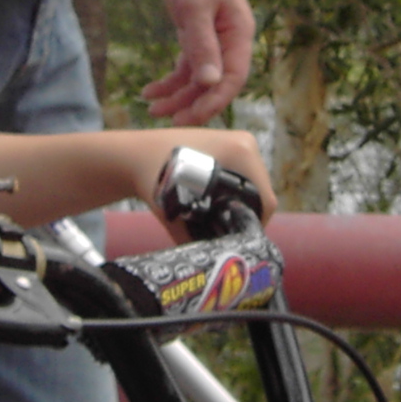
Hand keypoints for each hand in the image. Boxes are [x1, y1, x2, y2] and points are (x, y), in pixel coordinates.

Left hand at [126, 129, 276, 241]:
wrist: (134, 154)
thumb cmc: (153, 178)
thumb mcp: (177, 210)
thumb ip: (196, 237)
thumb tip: (216, 261)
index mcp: (241, 153)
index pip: (266, 200)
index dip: (254, 225)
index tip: (235, 239)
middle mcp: (245, 143)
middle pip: (261, 191)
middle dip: (246, 214)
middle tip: (225, 232)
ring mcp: (238, 140)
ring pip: (252, 184)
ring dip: (240, 202)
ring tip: (219, 218)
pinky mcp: (228, 144)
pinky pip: (241, 175)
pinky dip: (232, 191)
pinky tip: (215, 202)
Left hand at [143, 0, 253, 123]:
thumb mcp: (196, 6)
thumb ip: (202, 45)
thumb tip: (210, 83)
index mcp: (238, 34)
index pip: (232, 79)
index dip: (213, 102)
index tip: (190, 117)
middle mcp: (228, 40)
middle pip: (214, 83)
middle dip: (192, 103)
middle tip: (167, 119)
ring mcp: (210, 38)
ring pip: (197, 77)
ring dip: (177, 95)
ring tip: (151, 107)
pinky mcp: (193, 32)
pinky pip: (185, 65)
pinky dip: (169, 80)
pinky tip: (150, 90)